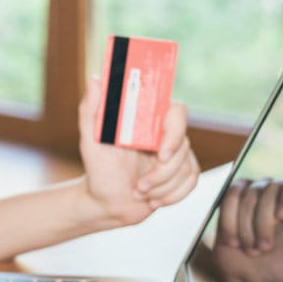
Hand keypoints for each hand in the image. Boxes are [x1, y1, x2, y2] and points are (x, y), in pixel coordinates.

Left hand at [78, 76, 199, 225]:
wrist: (107, 202)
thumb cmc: (98, 169)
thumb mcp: (90, 141)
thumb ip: (90, 109)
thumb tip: (94, 80)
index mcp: (146, 121)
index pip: (176, 112)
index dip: (174, 132)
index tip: (160, 154)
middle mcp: (163, 133)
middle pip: (183, 145)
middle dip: (162, 172)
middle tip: (139, 186)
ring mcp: (175, 153)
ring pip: (188, 167)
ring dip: (163, 187)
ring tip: (139, 192)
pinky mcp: (182, 171)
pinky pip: (192, 181)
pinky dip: (173, 195)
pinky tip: (153, 200)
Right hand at [213, 166, 282, 281]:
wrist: (259, 280)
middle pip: (270, 188)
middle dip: (263, 223)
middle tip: (265, 248)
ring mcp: (257, 194)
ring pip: (247, 195)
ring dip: (246, 228)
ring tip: (252, 249)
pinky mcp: (234, 199)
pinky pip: (229, 198)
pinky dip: (230, 223)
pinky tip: (234, 241)